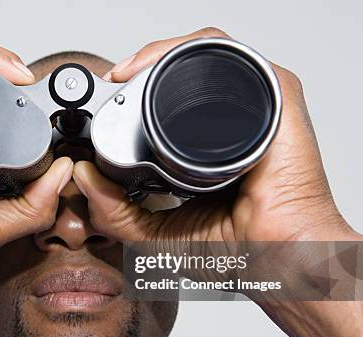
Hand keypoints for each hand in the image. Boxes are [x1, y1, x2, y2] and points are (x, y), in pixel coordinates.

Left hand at [74, 27, 360, 249]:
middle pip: (179, 79)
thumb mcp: (156, 234)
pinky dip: (182, 50)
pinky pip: (223, 53)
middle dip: (138, 74)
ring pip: (197, 60)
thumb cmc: (238, 250)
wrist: (281, 259)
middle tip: (110, 87)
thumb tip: (81, 177)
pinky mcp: (274, 93)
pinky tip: (152, 67)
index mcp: (206, 149)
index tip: (104, 101)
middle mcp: (232, 122)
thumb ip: (115, 212)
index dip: (131, 98)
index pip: (167, 108)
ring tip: (125, 75)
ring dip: (155, 58)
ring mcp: (254, 105)